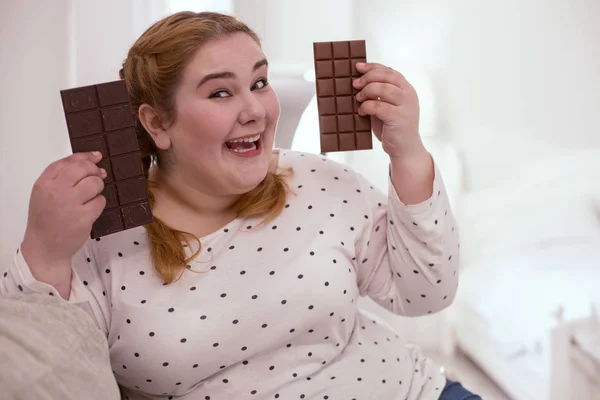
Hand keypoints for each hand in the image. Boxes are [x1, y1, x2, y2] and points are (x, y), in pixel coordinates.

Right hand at [21, 152, 106, 268]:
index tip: (95, 157)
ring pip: (95, 183)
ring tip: (91, 196)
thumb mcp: (44, 194)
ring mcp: (70, 205)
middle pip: (83, 169)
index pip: (67, 162)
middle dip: (94, 170)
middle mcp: (56, 192)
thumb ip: (62, 177)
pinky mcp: (83, 218)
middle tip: (98, 175)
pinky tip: (90, 210)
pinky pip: (100, 201)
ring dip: (98, 188)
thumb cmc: (46, 220)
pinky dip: (99, 204)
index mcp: (44, 184)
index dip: (84, 157)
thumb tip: (91, 162)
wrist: (45, 247)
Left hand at [353, 62, 424, 158]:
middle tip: (355, 84)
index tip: (358, 67)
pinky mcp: (399, 118)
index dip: (373, 67)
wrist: (404, 148)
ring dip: (367, 91)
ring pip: (384, 89)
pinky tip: (362, 111)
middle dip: (368, 78)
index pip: (390, 71)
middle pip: (387, 76)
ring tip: (358, 98)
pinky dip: (367, 107)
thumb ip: (379, 93)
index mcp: (406, 89)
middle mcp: (408, 95)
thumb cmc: (393, 127)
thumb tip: (359, 81)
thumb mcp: (387, 106)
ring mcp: (406, 106)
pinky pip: (379, 106)